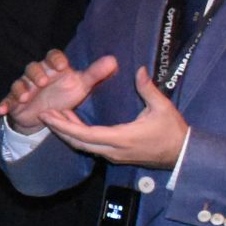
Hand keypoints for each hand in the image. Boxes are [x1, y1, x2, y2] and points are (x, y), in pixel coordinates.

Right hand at [0, 48, 117, 133]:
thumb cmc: (63, 97)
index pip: (52, 56)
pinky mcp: (13, 101)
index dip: (56, 60)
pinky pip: (6, 100)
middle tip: (43, 82)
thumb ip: (95, 74)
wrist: (44, 115)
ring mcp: (24, 88)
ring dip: (21, 89)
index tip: (63, 66)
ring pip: (19, 83)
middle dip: (36, 74)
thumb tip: (114, 60)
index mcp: (53, 69)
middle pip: (32, 67)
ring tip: (25, 97)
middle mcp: (37, 75)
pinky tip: (2, 110)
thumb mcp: (80, 86)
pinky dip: (4, 104)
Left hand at [44, 67, 189, 169]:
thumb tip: (139, 69)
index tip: (48, 115)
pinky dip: (78, 136)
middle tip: (43, 113)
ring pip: (83, 146)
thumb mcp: (162, 107)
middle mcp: (113, 150)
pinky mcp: (116, 156)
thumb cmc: (172, 131)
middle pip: (78, 142)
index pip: (85, 134)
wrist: (182, 155)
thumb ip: (148, 88)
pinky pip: (91, 147)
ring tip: (54, 115)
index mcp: (121, 138)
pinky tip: (72, 124)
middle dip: (59, 128)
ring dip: (68, 132)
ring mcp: (114, 155)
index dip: (64, 125)